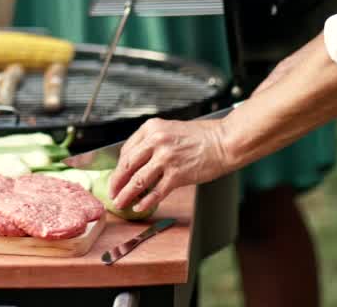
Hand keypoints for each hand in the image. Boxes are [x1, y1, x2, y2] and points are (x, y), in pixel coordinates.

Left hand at [107, 117, 234, 214]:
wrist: (224, 141)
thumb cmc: (201, 136)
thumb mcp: (170, 130)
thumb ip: (152, 143)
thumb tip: (137, 164)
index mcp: (151, 128)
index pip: (127, 150)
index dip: (119, 167)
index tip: (116, 177)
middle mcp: (156, 141)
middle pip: (128, 165)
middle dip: (116, 182)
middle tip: (111, 193)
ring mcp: (166, 158)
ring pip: (138, 181)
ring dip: (126, 195)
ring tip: (120, 203)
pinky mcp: (177, 174)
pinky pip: (156, 192)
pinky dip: (145, 202)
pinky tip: (139, 207)